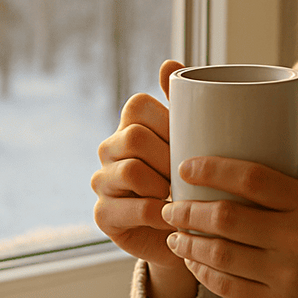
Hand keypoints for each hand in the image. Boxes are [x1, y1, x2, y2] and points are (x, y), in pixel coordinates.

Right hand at [92, 61, 196, 297]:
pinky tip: (174, 218)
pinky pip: (131, 208)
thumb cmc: (195, 181)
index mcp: (131, 124)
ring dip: (164, 185)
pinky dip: (158, 213)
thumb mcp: (195, 141)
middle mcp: (110, 149)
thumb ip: (183, 104)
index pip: (138, 105)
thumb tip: (170, 62)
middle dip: (168, 156)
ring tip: (183, 196)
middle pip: (134, 136)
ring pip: (130, 171)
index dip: (168, 121)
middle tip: (192, 174)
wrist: (190, 235)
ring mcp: (103, 181)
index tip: (193, 141)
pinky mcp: (103, 214)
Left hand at [161, 124, 297, 297]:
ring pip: (221, 254)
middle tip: (170, 205)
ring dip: (189, 243)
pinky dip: (203, 273)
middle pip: (227, 217)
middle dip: (188, 210)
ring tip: (174, 234)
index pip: (254, 178)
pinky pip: (228, 287)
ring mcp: (287, 274)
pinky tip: (193, 262)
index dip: (214, 169)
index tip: (187, 166)